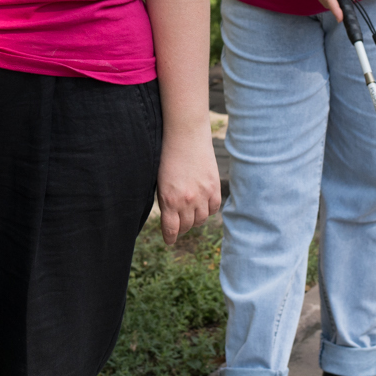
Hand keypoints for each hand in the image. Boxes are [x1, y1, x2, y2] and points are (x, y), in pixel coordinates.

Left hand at [156, 121, 221, 244]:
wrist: (185, 135)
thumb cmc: (167, 156)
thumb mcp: (160, 182)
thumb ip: (166, 201)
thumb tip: (170, 217)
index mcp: (169, 200)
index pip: (172, 229)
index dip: (170, 237)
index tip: (169, 240)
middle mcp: (187, 201)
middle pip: (187, 226)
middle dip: (182, 228)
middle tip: (179, 226)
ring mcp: (203, 194)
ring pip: (201, 219)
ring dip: (195, 220)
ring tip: (191, 215)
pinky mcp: (214, 186)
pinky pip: (214, 208)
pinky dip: (208, 210)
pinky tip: (203, 206)